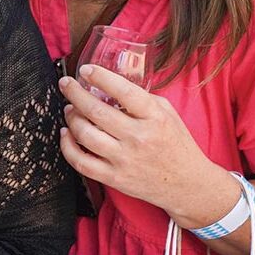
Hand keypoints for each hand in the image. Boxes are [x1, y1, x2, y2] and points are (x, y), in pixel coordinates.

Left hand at [58, 68, 225, 218]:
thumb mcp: (168, 114)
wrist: (188, 184)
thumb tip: (111, 84)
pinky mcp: (115, 178)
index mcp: (154, 118)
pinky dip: (67, 146)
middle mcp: (138, 138)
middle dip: (75, 93)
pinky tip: (66, 134)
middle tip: (66, 84)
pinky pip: (81, 162)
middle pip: (96, 111)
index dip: (100, 77)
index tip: (86, 70)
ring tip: (69, 108)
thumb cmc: (176, 144)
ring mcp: (125, 159)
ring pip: (85, 134)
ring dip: (71, 117)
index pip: (123, 91)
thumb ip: (142, 99)